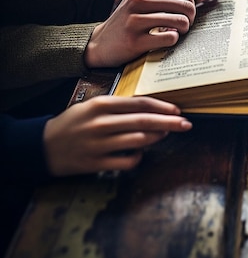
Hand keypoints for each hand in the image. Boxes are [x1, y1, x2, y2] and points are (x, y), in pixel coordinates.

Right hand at [43, 96, 191, 175]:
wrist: (41, 146)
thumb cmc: (73, 123)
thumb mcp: (92, 107)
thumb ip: (118, 107)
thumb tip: (150, 110)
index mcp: (100, 105)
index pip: (138, 103)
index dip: (161, 107)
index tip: (177, 110)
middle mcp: (100, 123)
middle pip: (143, 121)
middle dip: (169, 123)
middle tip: (186, 124)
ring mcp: (98, 144)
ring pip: (138, 141)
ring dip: (156, 138)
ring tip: (164, 135)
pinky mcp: (95, 163)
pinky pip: (126, 161)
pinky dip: (138, 157)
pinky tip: (140, 153)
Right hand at [85, 0, 196, 67]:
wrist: (100, 43)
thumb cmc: (128, 20)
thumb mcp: (144, 0)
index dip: (191, 4)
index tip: (186, 13)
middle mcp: (138, 0)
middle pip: (186, 6)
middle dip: (191, 18)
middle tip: (184, 25)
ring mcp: (135, 21)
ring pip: (180, 21)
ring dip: (184, 29)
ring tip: (177, 32)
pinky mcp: (136, 41)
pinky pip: (170, 38)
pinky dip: (173, 40)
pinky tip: (165, 39)